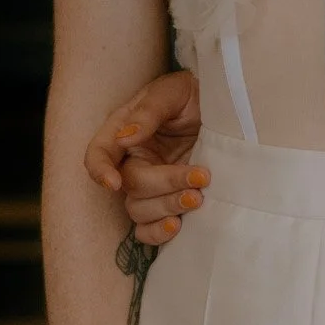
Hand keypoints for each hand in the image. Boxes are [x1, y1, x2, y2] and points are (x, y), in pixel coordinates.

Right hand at [84, 71, 205, 246]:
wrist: (226, 110)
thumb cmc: (192, 94)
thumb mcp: (172, 91)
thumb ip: (148, 111)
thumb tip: (125, 138)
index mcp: (124, 131)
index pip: (98, 154)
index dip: (100, 171)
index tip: (115, 183)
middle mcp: (133, 160)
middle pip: (130, 186)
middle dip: (164, 185)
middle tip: (200, 178)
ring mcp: (151, 184)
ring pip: (140, 210)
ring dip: (167, 208)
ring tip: (199, 197)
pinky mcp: (168, 200)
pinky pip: (149, 229)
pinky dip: (159, 232)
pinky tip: (179, 225)